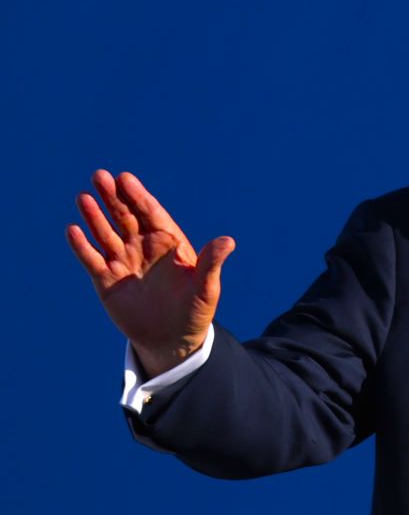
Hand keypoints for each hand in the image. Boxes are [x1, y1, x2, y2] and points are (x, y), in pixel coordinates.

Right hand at [66, 170, 234, 377]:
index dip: (138, 195)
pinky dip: (82, 246)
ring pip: (106, 233)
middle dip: (113, 197)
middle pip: (126, 216)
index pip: (151, 213)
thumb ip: (212, 263)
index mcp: (168, 242)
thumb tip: (229, 241)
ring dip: (95, 216)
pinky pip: (92, 259)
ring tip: (84, 197)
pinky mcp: (107, 280)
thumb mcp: (206, 288)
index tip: (125, 178)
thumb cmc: (195, 310)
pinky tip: (73, 230)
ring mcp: (124, 262)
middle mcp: (144, 247)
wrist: (173, 338)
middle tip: (100, 176)